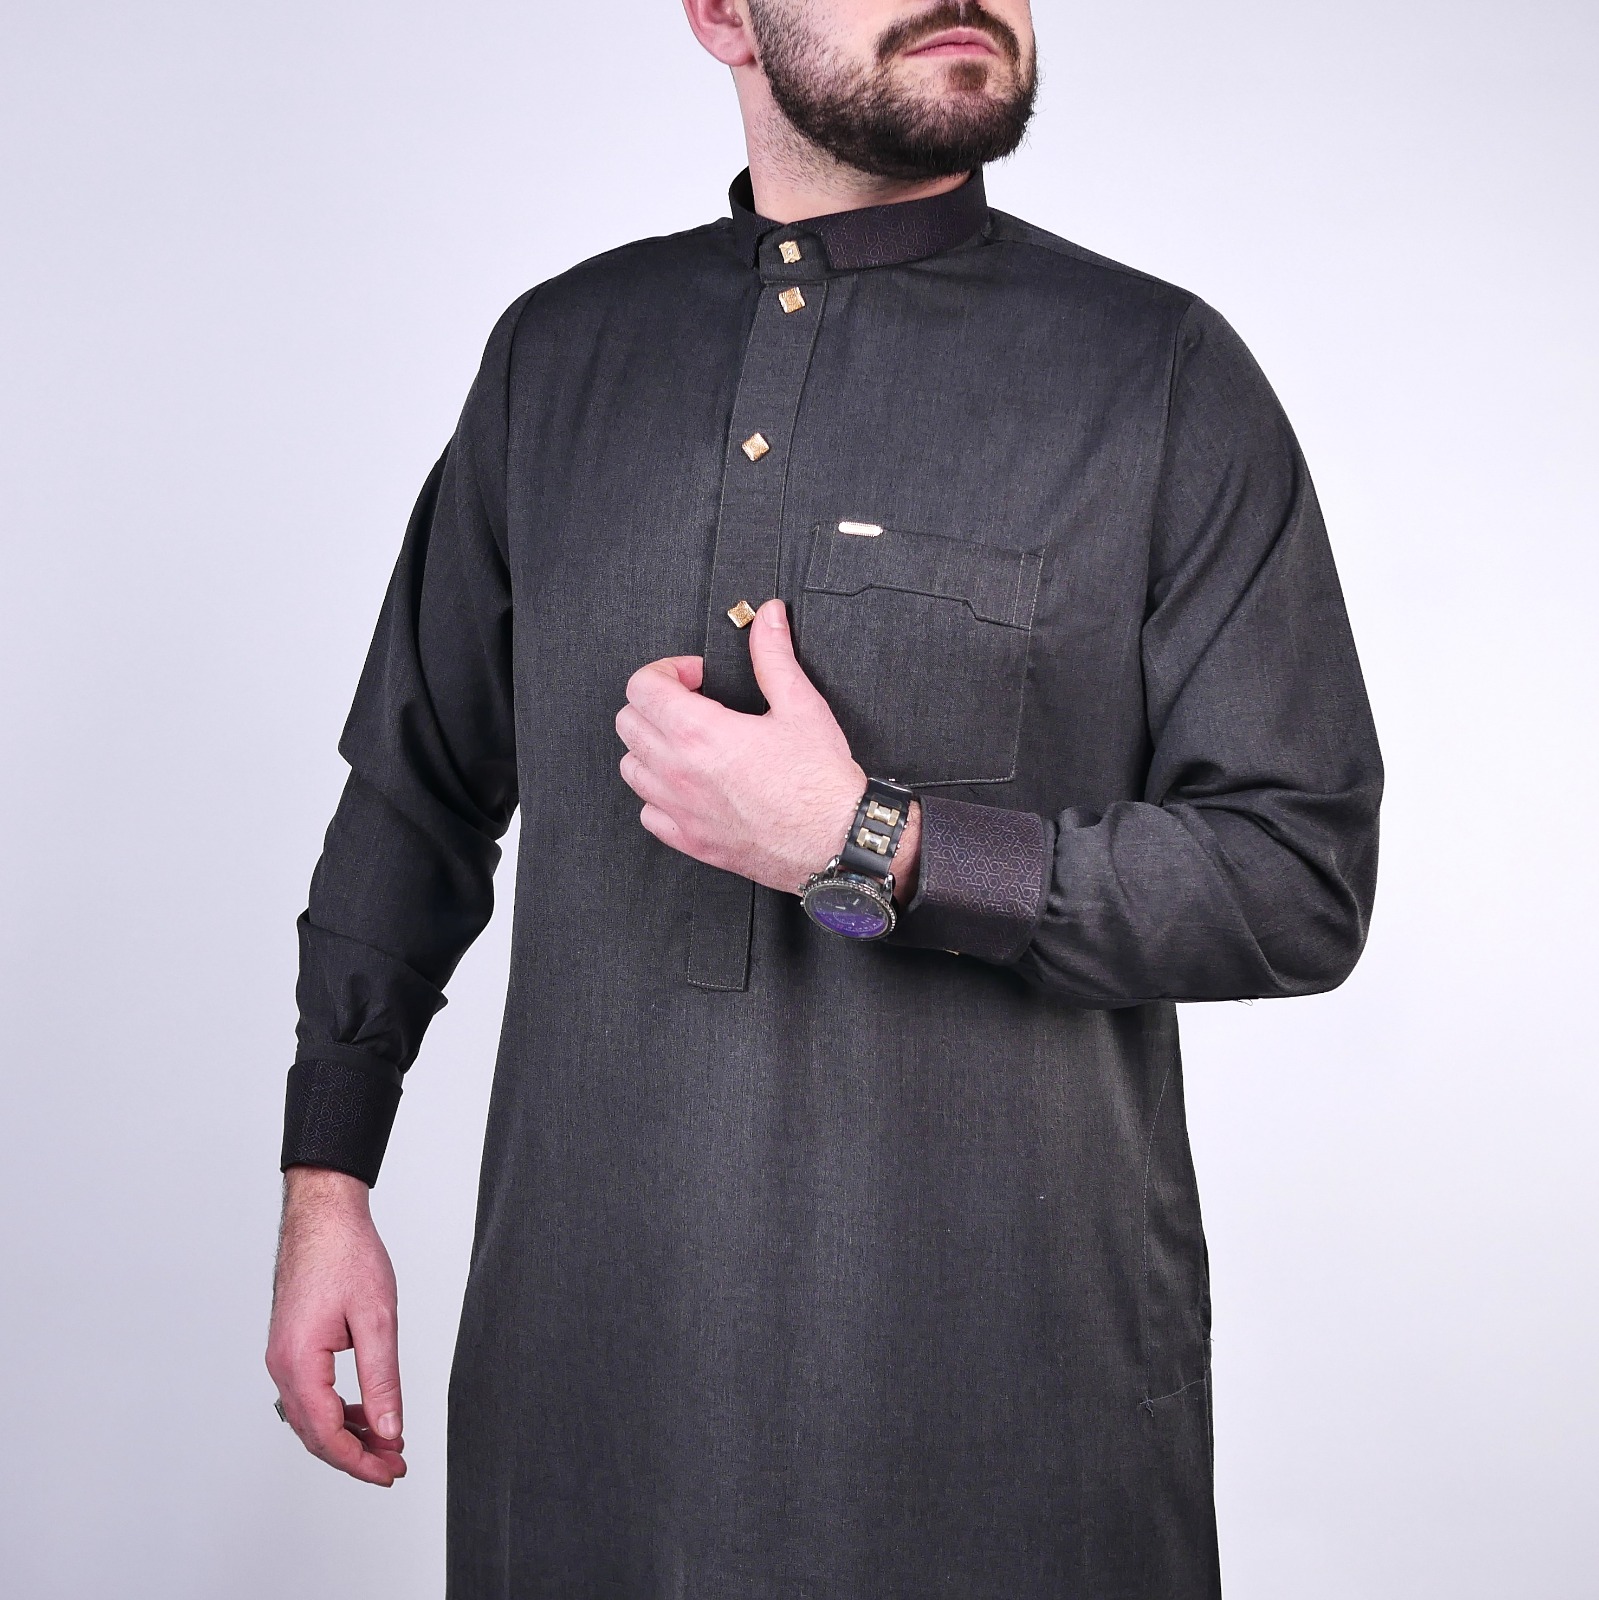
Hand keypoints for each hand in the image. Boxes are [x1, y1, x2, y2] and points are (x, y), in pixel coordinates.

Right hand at [265, 1167, 406, 1486]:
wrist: (324, 1214)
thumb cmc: (347, 1254)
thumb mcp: (377, 1319)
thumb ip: (382, 1380)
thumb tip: (388, 1430)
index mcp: (298, 1362)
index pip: (326, 1434)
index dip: (360, 1461)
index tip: (392, 1471)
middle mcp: (282, 1364)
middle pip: (314, 1433)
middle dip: (356, 1455)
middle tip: (394, 1466)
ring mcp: (282, 1355)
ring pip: (311, 1416)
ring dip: (347, 1434)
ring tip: (386, 1443)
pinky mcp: (291, 1345)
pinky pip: (310, 1393)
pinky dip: (337, 1410)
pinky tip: (365, 1411)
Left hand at [616, 599, 918, 895]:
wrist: (837, 840)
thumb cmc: (821, 782)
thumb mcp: (800, 705)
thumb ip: (773, 655)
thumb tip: (767, 618)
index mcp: (700, 733)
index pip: (642, 687)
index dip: (666, 670)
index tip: (694, 676)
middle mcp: (680, 772)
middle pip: (628, 723)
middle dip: (655, 703)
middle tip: (690, 703)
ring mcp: (681, 810)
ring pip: (631, 768)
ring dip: (651, 747)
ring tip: (686, 742)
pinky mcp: (691, 840)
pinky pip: (649, 813)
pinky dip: (659, 795)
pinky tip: (689, 785)